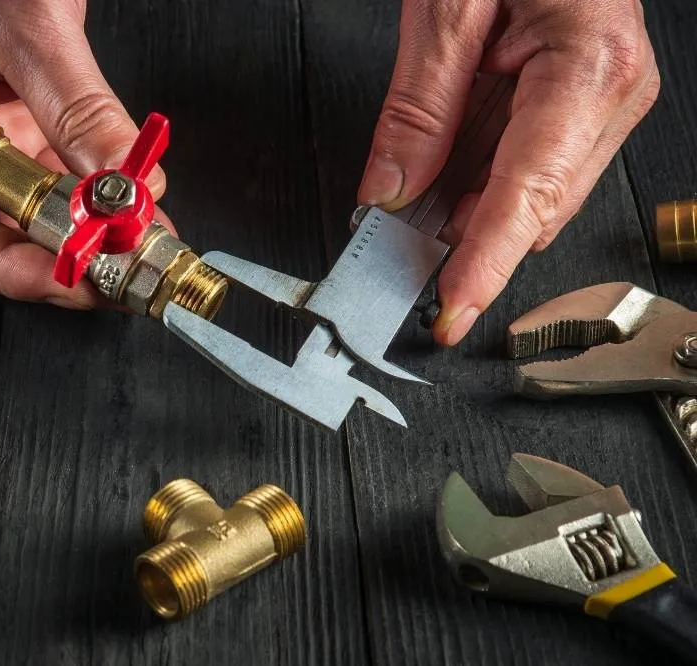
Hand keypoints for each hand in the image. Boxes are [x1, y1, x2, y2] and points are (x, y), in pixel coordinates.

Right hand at [0, 0, 167, 308]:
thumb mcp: (27, 26)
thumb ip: (78, 109)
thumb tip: (126, 184)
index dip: (16, 269)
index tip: (77, 281)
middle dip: (60, 258)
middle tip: (121, 273)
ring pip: (25, 211)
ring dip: (83, 233)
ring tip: (137, 247)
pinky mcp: (6, 124)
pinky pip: (47, 178)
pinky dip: (89, 197)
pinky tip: (129, 208)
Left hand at [358, 0, 659, 345]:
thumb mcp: (446, 9)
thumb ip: (419, 110)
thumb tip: (389, 192)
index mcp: (589, 68)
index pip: (528, 197)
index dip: (485, 265)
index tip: (449, 313)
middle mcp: (607, 93)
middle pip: (531, 208)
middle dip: (463, 243)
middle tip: (396, 259)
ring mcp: (599, 100)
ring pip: (526, 195)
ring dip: (464, 214)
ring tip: (407, 215)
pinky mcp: (578, 101)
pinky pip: (524, 166)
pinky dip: (474, 184)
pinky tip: (437, 182)